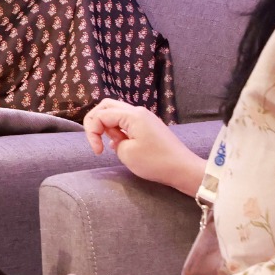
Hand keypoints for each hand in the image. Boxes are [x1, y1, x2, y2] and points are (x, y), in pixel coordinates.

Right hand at [84, 100, 206, 194]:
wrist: (182, 168)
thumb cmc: (155, 161)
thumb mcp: (126, 153)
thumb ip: (113, 140)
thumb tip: (113, 137)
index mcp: (132, 115)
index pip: (101, 116)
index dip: (92, 133)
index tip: (97, 152)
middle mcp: (138, 111)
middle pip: (106, 106)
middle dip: (96, 122)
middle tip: (96, 140)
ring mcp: (144, 118)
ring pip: (116, 113)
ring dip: (107, 126)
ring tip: (110, 144)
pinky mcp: (148, 126)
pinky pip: (126, 121)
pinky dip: (117, 129)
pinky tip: (119, 144)